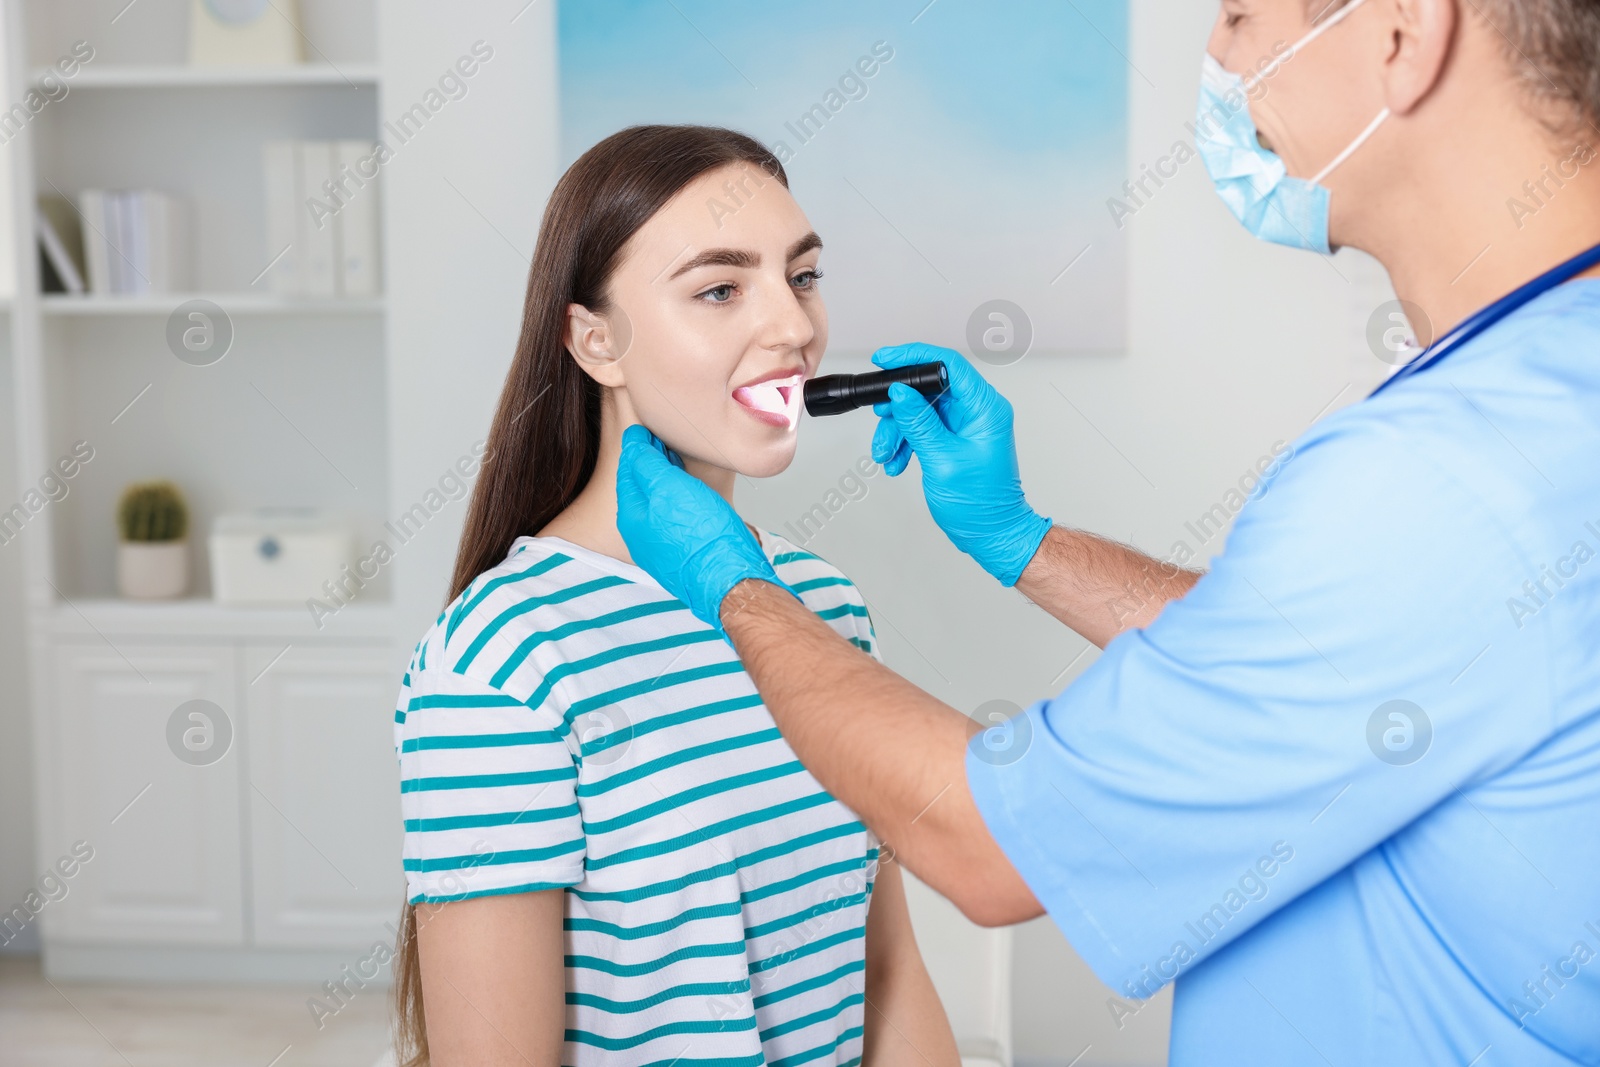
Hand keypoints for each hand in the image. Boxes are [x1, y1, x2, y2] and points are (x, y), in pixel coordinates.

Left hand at [615, 425, 792, 637]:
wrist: (731, 579)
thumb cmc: (703, 538)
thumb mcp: (669, 488)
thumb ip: (647, 464)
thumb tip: (634, 444)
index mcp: (631, 516)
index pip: (628, 470)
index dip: (637, 446)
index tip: (645, 428)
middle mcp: (641, 535)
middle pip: (640, 488)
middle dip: (648, 463)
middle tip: (659, 439)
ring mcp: (661, 547)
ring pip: (657, 504)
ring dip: (664, 480)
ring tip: (676, 461)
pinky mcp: (682, 554)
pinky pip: (673, 519)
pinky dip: (677, 499)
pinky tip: (691, 493)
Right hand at [870, 343, 1051, 585]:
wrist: (991, 533)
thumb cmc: (980, 504)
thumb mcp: (942, 459)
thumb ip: (919, 422)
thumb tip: (900, 393)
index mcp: (985, 408)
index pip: (949, 364)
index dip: (914, 357)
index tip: (885, 359)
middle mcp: (977, 411)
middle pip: (929, 388)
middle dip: (899, 407)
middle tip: (881, 419)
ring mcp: (966, 424)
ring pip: (921, 409)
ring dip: (898, 430)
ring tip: (887, 454)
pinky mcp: (955, 438)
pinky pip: (923, 428)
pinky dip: (906, 442)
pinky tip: (898, 461)